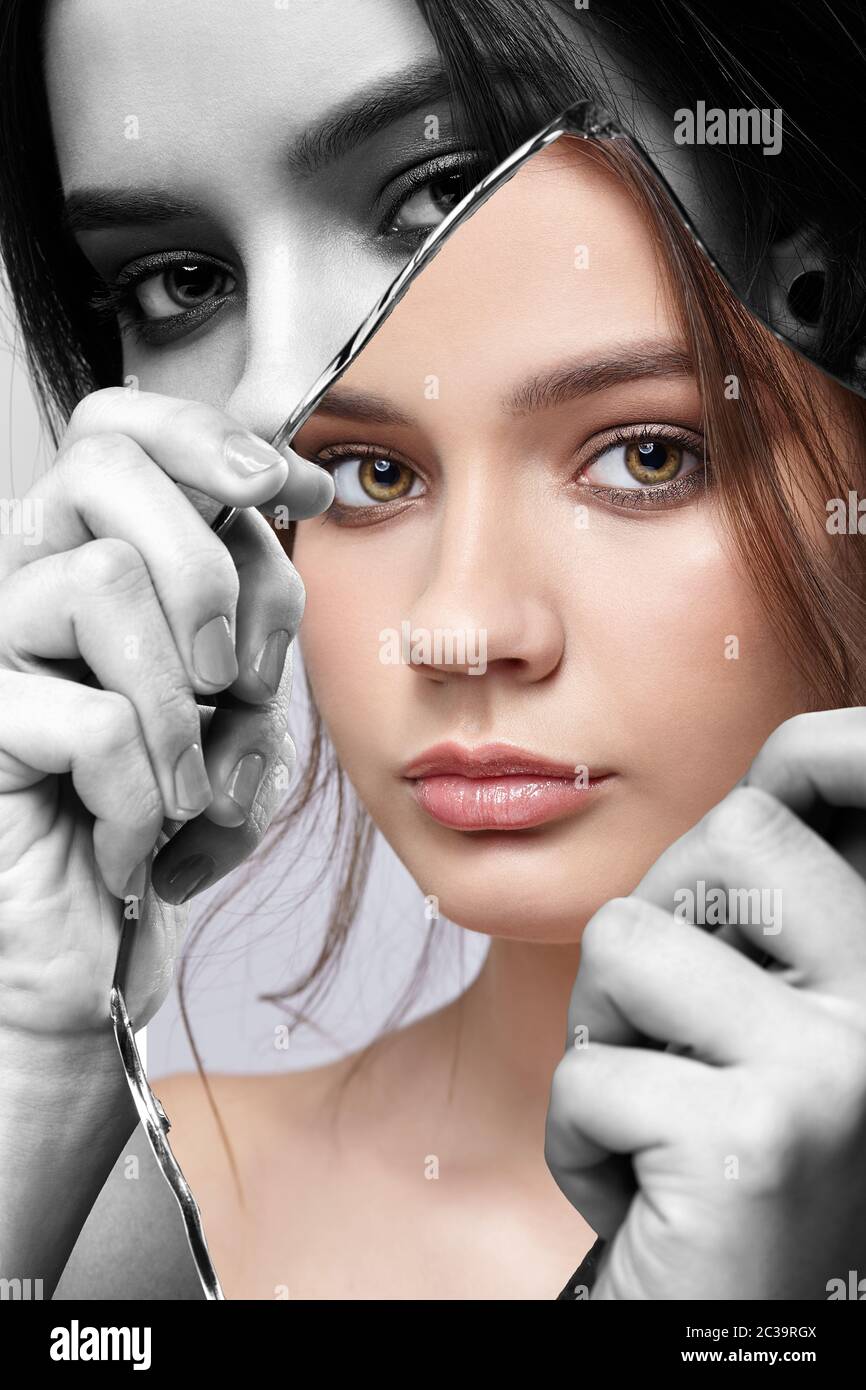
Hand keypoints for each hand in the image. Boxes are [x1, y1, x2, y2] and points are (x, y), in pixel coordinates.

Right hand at [0, 386, 332, 1037]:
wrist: (99, 957)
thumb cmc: (170, 826)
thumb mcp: (239, 702)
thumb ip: (251, 599)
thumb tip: (289, 491)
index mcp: (95, 566)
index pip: (117, 431)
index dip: (207, 435)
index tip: (296, 491)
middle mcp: (29, 591)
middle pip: (103, 466)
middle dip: (212, 568)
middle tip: (235, 678)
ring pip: (107, 579)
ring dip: (188, 705)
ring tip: (188, 789)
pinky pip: (96, 720)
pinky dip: (151, 798)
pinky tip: (138, 848)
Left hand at [545, 708, 865, 1299]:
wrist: (727, 1326)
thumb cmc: (722, 1159)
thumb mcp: (759, 1019)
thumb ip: (761, 911)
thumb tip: (763, 778)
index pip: (855, 790)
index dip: (830, 749)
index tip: (811, 751)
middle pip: (724, 839)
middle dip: (653, 927)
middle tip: (675, 1041)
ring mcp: (836, 1070)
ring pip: (626, 943)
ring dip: (602, 1037)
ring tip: (659, 1118)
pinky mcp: (754, 1140)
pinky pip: (589, 1076)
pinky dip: (583, 1139)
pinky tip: (650, 1194)